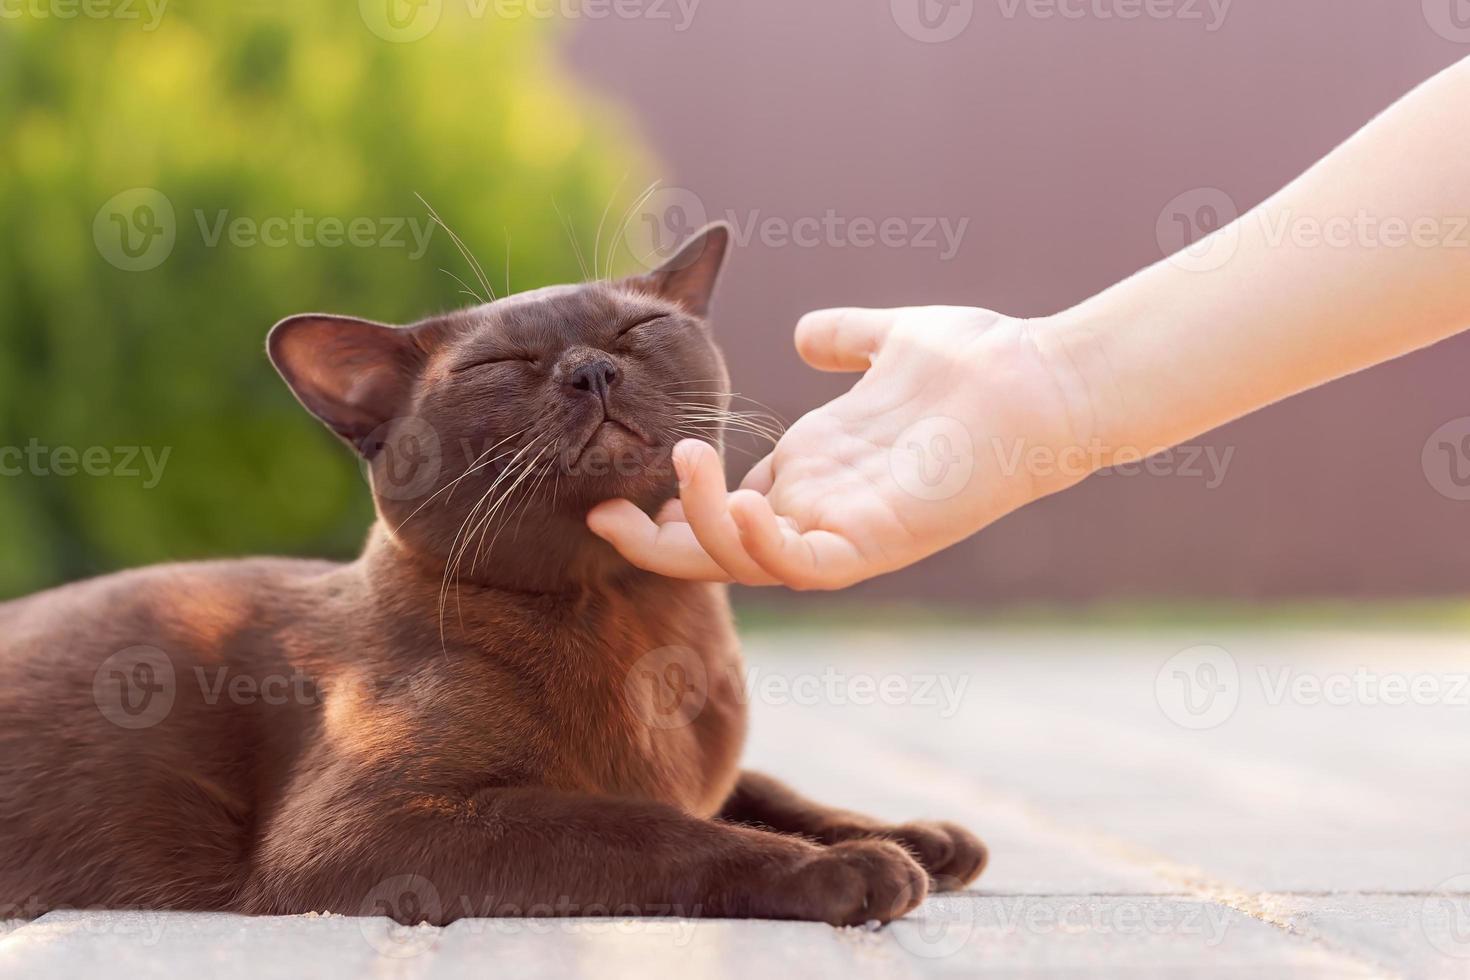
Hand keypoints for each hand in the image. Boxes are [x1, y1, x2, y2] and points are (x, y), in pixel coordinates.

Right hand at [588, 306, 1098, 588]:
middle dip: (655, 543)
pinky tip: (745, 503)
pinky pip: (806, 568)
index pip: (721, 508)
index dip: (668, 507)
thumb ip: (845, 339)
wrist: (1046, 376)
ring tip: (680, 466)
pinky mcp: (882, 543)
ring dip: (702, 530)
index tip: (613, 488)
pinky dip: (765, 548)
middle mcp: (821, 510)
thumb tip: (808, 333)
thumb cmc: (979, 362)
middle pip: (718, 550)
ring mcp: (849, 531)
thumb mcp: (889, 341)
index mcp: (813, 472)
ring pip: (750, 564)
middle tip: (603, 515)